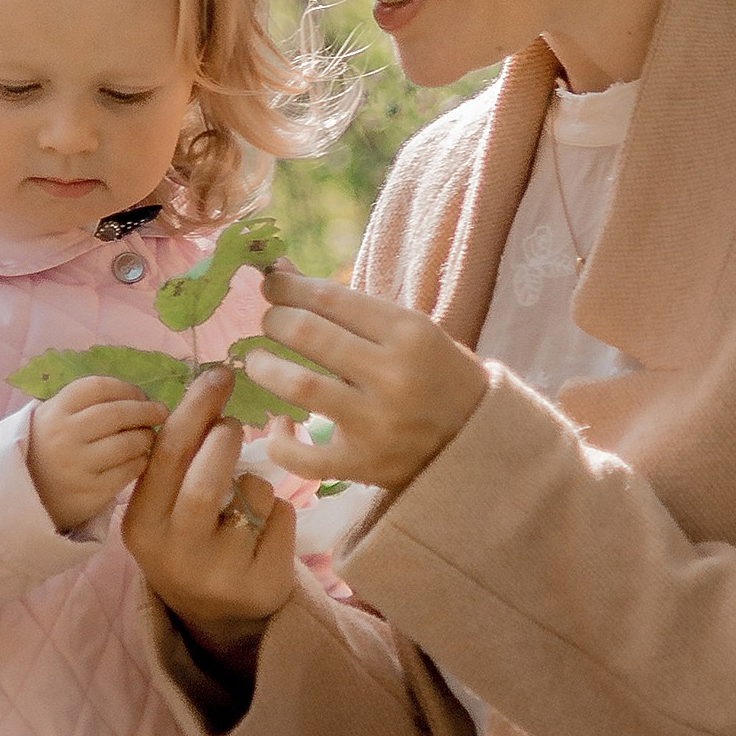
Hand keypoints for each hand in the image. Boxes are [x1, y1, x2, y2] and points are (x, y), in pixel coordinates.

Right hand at [26, 377, 166, 532]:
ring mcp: (77, 466)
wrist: (28, 498)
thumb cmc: (48, 450)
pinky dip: (141, 461)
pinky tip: (140, 459)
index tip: (140, 395)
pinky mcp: (91, 493)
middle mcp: (64, 436)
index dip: (126, 388)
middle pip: (118, 413)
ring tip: (148, 437)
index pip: (98, 387)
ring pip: (128, 443)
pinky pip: (129, 470)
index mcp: (55, 411)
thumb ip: (85, 403)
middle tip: (160, 412)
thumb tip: (136, 394)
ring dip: (146, 437)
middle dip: (146, 410)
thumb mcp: (52, 418)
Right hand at [121, 366, 296, 658]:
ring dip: (255, 482)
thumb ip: (177, 460)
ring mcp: (218, 573)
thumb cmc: (190, 539)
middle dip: (225, 439)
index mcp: (140, 525)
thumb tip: (209, 388)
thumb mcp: (165, 507)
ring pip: (252, 494)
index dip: (194, 408)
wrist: (217, 617)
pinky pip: (282, 516)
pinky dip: (279, 509)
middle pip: (206, 477)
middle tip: (233, 426)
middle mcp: (173, 552)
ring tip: (244, 500)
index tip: (218, 374)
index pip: (166, 456)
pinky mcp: (260, 584)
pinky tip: (264, 531)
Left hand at [239, 277, 487, 496]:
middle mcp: (393, 375)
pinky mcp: (362, 464)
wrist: (477, 439)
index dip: (288, 286)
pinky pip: (302, 456)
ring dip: (264, 367)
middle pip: (307, 333)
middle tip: (270, 323)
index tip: (271, 284)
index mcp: (409, 332)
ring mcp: (377, 423)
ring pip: (298, 385)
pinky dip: (279, 441)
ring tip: (258, 361)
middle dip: (274, 321)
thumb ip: (347, 306)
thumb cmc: (435, 373)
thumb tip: (282, 271)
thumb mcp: (406, 330)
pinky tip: (280, 424)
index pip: (330, 297)